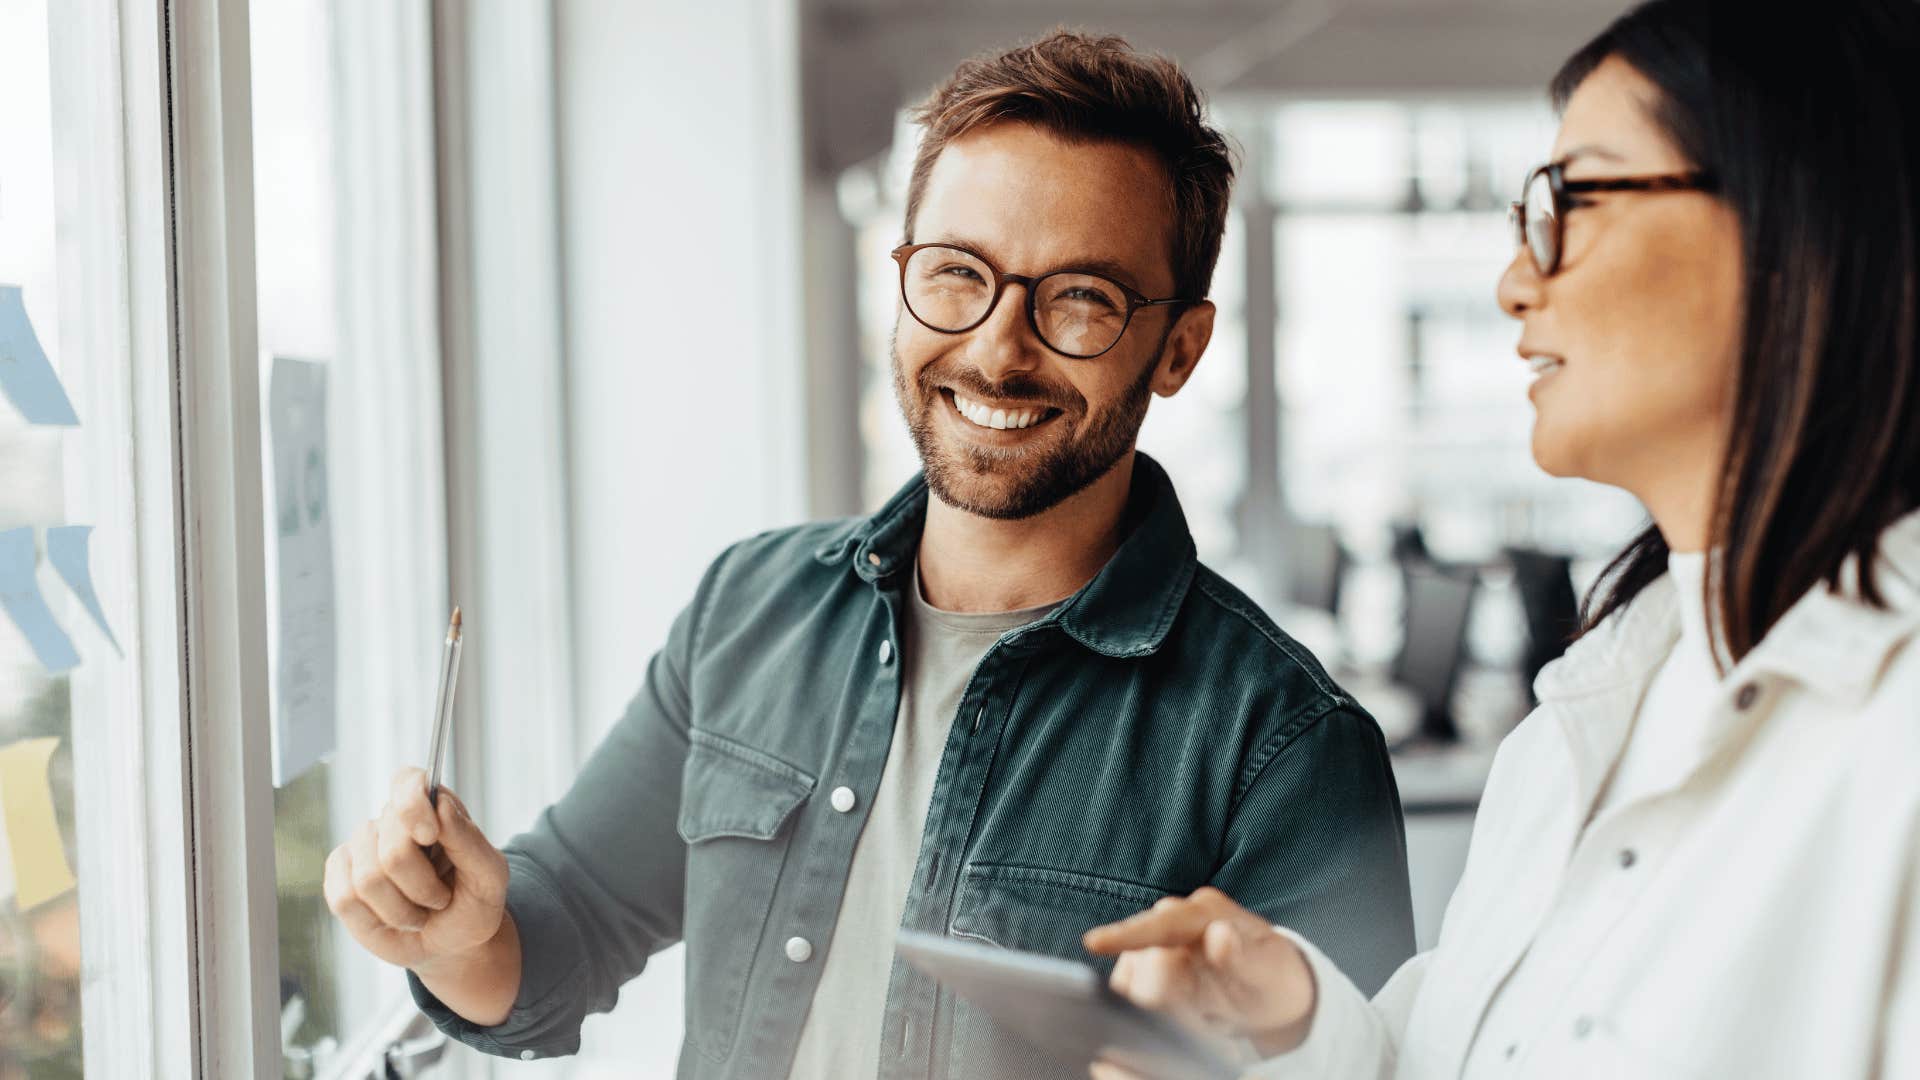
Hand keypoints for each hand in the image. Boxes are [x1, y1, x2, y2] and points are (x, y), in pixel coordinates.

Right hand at [323, 768, 508, 971]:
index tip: (429, 835)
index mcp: (431, 807)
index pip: (407, 782)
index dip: (412, 806)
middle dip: (422, 886)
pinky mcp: (339, 879)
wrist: (451, 941)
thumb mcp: (489, 875)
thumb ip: (469, 839)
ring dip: (402, 910)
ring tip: (420, 912)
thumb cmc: (472, 902)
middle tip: (440, 899)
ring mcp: (360, 848)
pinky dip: (376, 920)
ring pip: (368, 879)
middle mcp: (390, 821)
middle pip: (393, 848)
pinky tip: (393, 918)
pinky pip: (344, 899)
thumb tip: (440, 805)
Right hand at [1082, 887, 1317, 1061]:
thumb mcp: (1268, 973)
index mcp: (1206, 912)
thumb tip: (1219, 934)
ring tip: (1203, 1016)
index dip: (1127, 934)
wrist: (1270, 989)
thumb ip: (1243, 956)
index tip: (1094, 942)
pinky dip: (1150, 1009)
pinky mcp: (1146, 964)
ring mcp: (1159, 941)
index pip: (1162, 923)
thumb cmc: (1271, 978)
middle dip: (1163, 997)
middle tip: (1205, 1019)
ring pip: (1134, 977)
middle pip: (1143, 959)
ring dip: (1159, 1005)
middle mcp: (1176, 919)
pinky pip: (1131, 990)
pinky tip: (1185, 1013)